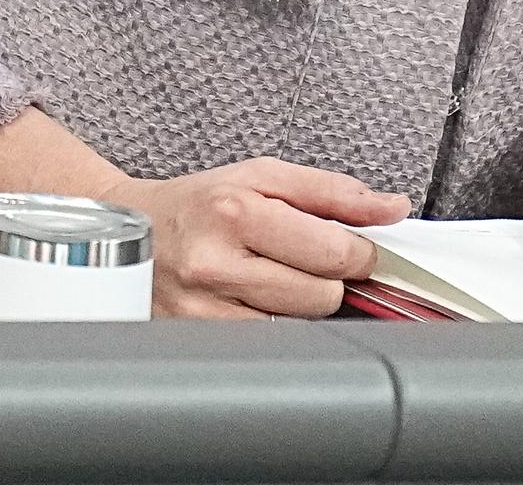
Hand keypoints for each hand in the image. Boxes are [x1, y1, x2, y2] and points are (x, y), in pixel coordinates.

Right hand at [97, 156, 409, 318]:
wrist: (130, 231)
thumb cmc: (200, 202)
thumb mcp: (264, 175)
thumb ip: (334, 191)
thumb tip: (392, 208)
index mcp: (236, 211)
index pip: (330, 252)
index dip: (360, 254)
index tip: (360, 250)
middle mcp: (215, 264)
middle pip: (320, 298)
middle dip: (330, 280)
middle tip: (310, 262)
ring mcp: (201, 311)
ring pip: (295, 328)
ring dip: (301, 307)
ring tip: (278, 279)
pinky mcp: (194, 342)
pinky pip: (264, 346)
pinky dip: (273, 326)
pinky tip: (256, 303)